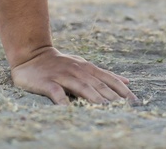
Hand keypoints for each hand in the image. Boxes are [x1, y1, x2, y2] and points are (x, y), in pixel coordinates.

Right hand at [10, 47, 138, 104]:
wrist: (31, 54)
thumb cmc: (60, 63)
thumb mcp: (84, 65)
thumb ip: (104, 75)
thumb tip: (126, 82)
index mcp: (87, 68)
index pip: (109, 79)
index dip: (122, 90)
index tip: (134, 101)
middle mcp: (78, 71)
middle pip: (98, 85)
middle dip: (112, 97)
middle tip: (124, 109)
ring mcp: (62, 76)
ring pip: (81, 87)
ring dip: (93, 98)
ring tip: (105, 109)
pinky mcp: (47, 82)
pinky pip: (56, 92)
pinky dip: (63, 101)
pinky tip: (69, 110)